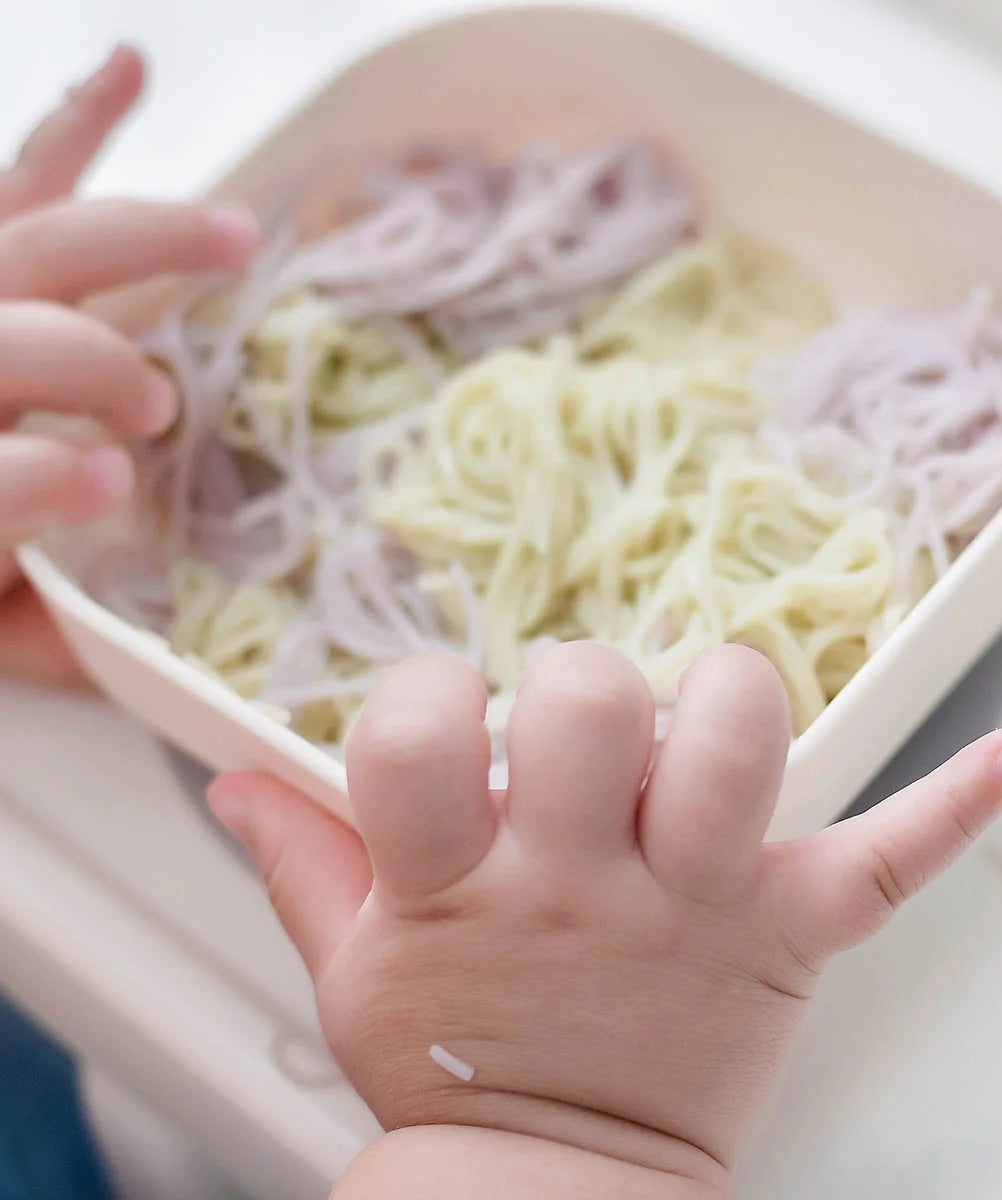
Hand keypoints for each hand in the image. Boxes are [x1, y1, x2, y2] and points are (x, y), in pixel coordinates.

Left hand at [0, 44, 257, 686]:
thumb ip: (52, 636)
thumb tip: (156, 623)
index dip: (42, 479)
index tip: (108, 482)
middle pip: (26, 343)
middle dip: (100, 369)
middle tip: (151, 409)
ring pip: (47, 239)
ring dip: (145, 239)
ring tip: (232, 236)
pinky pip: (27, 180)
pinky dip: (80, 126)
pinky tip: (130, 69)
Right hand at [208, 642, 1001, 1190]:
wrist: (550, 1190)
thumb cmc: (450, 1072)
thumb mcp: (347, 968)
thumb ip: (297, 859)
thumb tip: (229, 778)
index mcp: (462, 889)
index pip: (418, 735)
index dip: (423, 701)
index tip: (444, 723)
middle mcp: (584, 885)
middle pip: (594, 705)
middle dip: (580, 687)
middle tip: (578, 729)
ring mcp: (699, 907)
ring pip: (740, 746)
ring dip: (727, 705)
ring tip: (699, 735)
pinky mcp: (790, 932)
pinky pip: (891, 859)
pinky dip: (955, 804)